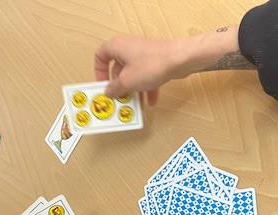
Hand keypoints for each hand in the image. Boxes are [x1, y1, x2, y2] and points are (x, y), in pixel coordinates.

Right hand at [95, 28, 241, 105]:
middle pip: (118, 69)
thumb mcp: (127, 81)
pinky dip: (147, 89)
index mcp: (117, 47)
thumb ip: (115, 88)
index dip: (99, 72)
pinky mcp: (155, 61)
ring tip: (134, 105)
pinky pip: (146, 77)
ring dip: (133, 91)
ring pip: (133, 75)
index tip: (102, 85)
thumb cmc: (151, 64)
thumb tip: (109, 92)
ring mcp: (143, 55)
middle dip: (119, 86)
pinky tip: (151, 102)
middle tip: (118, 99)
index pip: (100, 56)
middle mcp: (128, 48)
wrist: (179, 59)